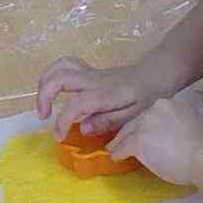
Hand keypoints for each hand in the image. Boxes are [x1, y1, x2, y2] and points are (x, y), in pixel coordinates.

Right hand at [36, 57, 157, 138]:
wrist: (159, 72)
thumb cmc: (150, 95)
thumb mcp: (135, 114)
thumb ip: (109, 121)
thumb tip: (82, 128)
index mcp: (104, 94)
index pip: (74, 105)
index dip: (62, 122)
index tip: (60, 137)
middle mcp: (93, 80)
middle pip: (58, 78)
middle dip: (43, 97)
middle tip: (43, 117)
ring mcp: (91, 73)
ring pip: (60, 67)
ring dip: (45, 82)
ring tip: (44, 103)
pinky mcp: (91, 71)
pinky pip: (67, 65)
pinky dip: (55, 75)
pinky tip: (56, 91)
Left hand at [108, 93, 202, 182]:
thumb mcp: (192, 125)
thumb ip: (178, 126)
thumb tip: (170, 138)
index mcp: (173, 103)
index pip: (152, 114)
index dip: (146, 124)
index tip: (144, 131)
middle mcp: (157, 108)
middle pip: (137, 121)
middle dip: (130, 131)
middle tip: (122, 140)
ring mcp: (146, 123)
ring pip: (128, 133)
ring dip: (120, 142)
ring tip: (114, 148)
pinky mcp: (138, 139)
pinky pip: (124, 146)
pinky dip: (119, 153)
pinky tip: (116, 157)